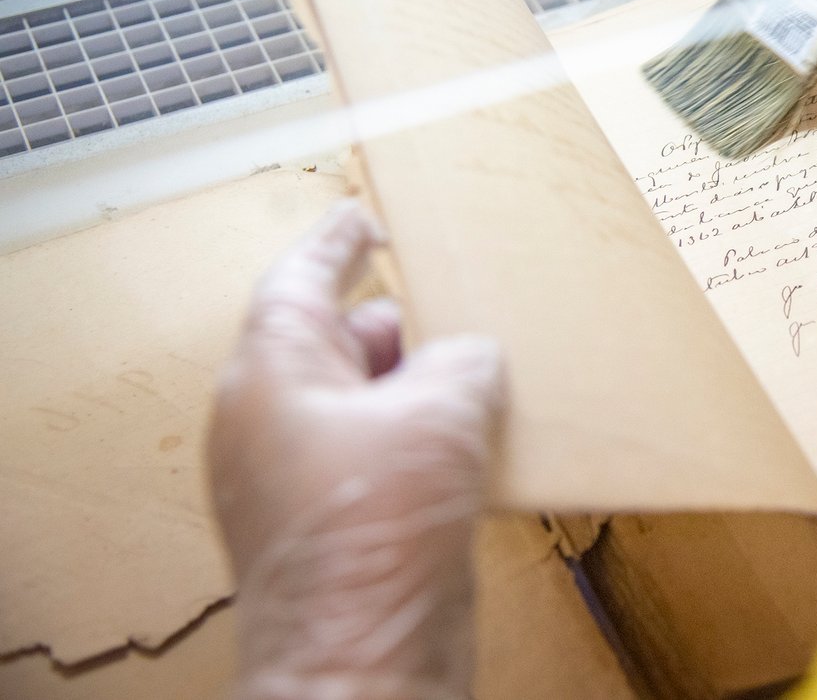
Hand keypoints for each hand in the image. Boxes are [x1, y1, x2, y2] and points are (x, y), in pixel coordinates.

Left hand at [209, 201, 505, 699]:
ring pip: (371, 402)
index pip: (299, 281)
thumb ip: (462, 359)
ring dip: (429, 388)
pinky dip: (429, 439)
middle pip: (342, 341)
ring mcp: (304, 478)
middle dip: (407, 325)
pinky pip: (386, 455)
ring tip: (491, 377)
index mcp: (271, 375)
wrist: (364, 661)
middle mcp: (275, 421)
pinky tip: (482, 443)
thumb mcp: (442, 410)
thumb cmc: (377, 534)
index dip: (337, 241)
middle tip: (466, 302)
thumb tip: (468, 360)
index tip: (366, 217)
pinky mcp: (342, 524)